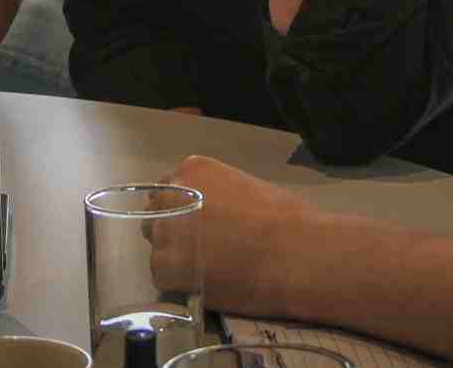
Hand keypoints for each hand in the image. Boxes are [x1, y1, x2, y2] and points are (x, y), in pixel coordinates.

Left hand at [157, 155, 324, 316]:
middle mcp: (170, 195)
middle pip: (158, 214)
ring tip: (206, 269)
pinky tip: (205, 283)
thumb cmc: (286, 218)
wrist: (294, 253)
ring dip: (176, 257)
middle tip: (200, 248)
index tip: (197, 224)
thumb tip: (210, 213)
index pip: (170, 189)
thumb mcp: (245, 188)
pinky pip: (161, 274)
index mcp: (193, 169)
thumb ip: (216, 195)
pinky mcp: (164, 268)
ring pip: (158, 245)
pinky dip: (179, 282)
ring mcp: (164, 231)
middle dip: (174, 229)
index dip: (182, 209)